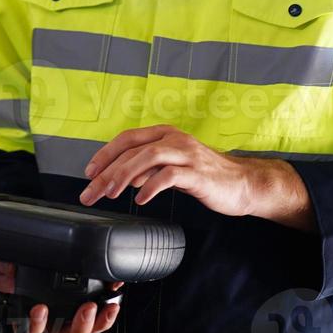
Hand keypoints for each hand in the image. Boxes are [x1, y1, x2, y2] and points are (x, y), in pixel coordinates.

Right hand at [0, 257, 122, 332]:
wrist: (22, 252)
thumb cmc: (8, 265)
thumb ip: (1, 269)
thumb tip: (10, 278)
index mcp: (24, 314)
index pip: (25, 331)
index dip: (32, 325)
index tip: (39, 309)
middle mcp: (47, 320)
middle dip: (77, 327)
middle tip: (86, 309)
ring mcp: (66, 314)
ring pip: (82, 330)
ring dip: (97, 322)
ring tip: (106, 305)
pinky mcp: (84, 305)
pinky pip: (97, 315)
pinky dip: (107, 308)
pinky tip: (114, 291)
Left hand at [78, 125, 259, 213]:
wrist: (243, 184)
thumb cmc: (207, 176)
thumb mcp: (171, 169)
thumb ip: (147, 169)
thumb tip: (121, 177)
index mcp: (166, 134)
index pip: (127, 138)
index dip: (105, 154)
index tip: (89, 173)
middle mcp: (175, 139)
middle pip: (133, 148)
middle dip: (108, 170)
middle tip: (92, 191)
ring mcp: (188, 154)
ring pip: (149, 155)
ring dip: (125, 174)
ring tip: (111, 193)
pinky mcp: (198, 173)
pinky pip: (170, 175)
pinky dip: (151, 186)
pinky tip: (140, 198)